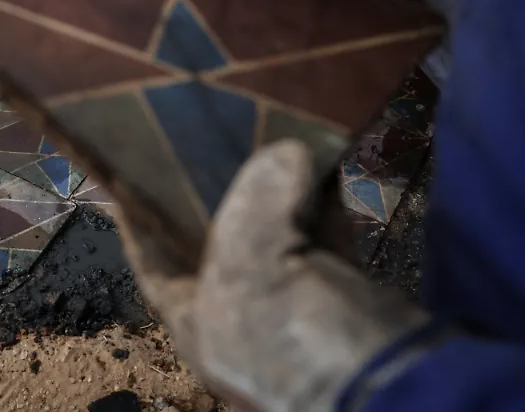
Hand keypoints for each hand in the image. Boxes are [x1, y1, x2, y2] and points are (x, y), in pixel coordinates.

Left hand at [114, 140, 427, 411]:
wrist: (398, 387)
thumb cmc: (300, 339)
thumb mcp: (254, 264)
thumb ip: (257, 201)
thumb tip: (287, 153)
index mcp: (197, 322)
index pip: (151, 261)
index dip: (138, 219)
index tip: (126, 174)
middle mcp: (239, 318)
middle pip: (217, 242)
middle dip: (216, 192)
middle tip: (208, 139)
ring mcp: (294, 311)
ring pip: (275, 235)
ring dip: (277, 190)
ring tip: (268, 136)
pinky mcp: (345, 301)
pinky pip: (324, 243)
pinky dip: (322, 207)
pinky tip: (321, 167)